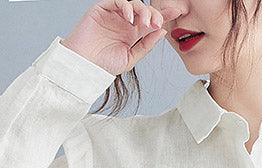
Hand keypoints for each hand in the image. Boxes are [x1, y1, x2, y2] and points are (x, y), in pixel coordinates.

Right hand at [61, 0, 181, 75]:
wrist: (84, 66)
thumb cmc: (104, 65)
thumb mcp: (131, 58)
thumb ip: (146, 45)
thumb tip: (161, 31)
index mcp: (132, 33)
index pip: (150, 20)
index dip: (164, 14)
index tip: (177, 12)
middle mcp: (124, 22)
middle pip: (144, 9)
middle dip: (154, 13)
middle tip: (156, 23)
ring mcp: (114, 14)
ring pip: (133, 3)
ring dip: (142, 10)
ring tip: (144, 23)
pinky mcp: (102, 9)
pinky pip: (117, 1)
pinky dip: (126, 7)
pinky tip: (130, 18)